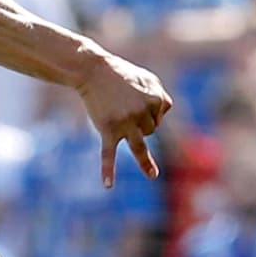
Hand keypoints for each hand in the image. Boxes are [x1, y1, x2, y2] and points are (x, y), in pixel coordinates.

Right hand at [76, 50, 172, 186]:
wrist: (93, 70)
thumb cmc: (121, 75)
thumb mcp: (148, 80)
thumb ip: (161, 97)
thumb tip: (162, 114)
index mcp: (155, 100)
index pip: (159, 118)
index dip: (148, 112)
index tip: (133, 100)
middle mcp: (142, 113)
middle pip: (149, 131)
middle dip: (138, 125)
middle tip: (122, 108)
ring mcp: (124, 123)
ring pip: (139, 146)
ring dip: (146, 162)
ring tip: (153, 175)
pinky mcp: (107, 130)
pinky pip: (108, 154)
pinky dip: (107, 170)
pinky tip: (108, 185)